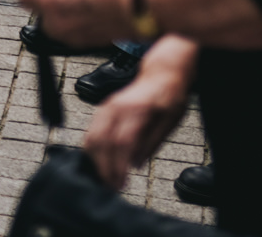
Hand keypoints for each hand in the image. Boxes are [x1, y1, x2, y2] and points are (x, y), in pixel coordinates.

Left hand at [17, 0, 137, 47]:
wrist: (135, 9)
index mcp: (50, 2)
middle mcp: (55, 23)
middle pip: (39, 12)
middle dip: (47, 3)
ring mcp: (68, 36)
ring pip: (54, 24)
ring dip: (61, 14)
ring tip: (82, 3)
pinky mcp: (81, 44)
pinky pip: (70, 32)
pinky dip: (75, 24)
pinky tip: (90, 14)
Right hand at [82, 40, 196, 189]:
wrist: (161, 74)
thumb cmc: (169, 98)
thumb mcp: (170, 121)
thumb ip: (151, 142)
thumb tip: (135, 164)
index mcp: (136, 110)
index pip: (122, 142)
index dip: (119, 165)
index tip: (121, 183)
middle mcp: (116, 107)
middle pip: (102, 141)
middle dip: (104, 166)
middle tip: (110, 187)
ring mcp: (106, 106)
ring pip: (92, 135)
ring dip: (95, 159)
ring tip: (103, 178)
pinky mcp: (103, 109)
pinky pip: (91, 130)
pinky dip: (91, 148)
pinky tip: (97, 162)